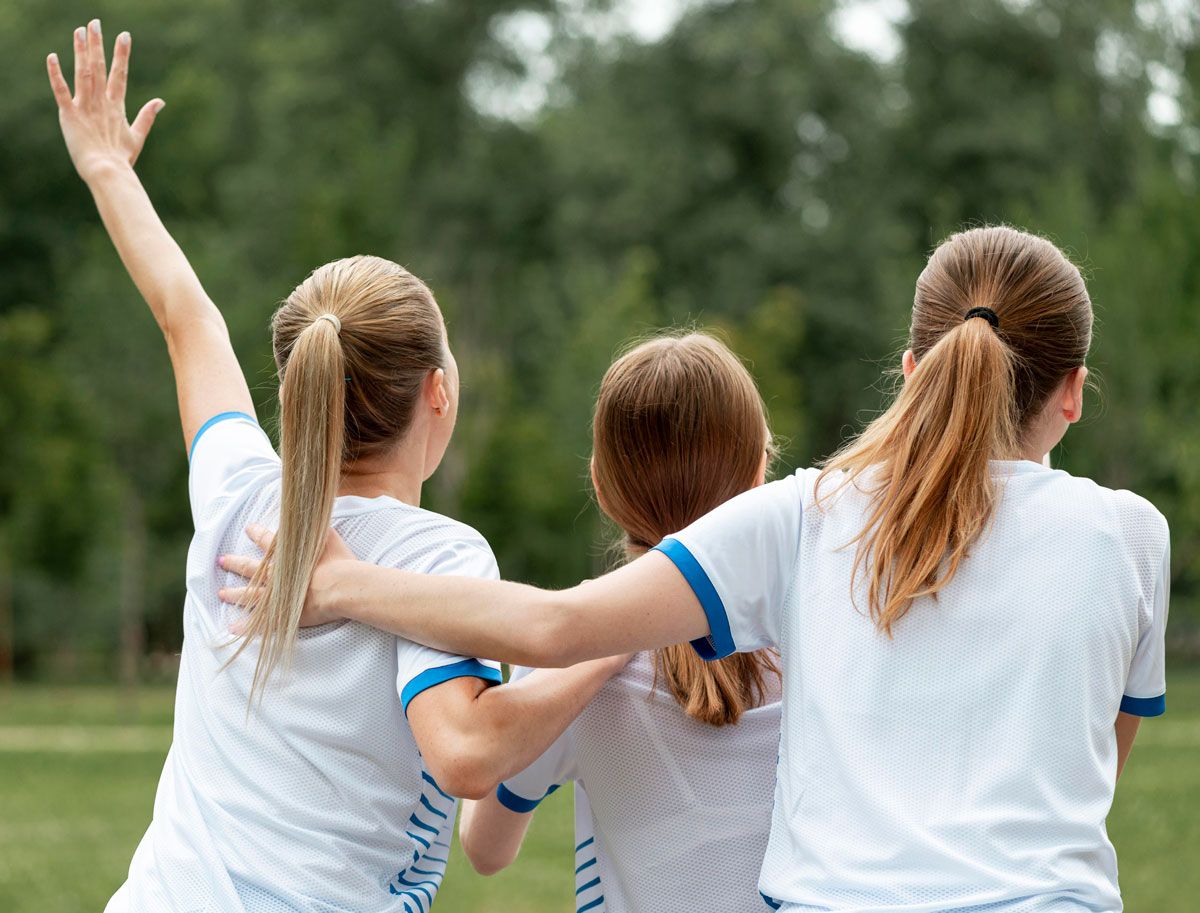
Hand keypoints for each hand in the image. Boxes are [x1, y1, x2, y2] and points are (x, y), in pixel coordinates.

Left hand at [47, 20, 163, 183]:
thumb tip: (161, 101)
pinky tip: (52, 57)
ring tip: (80, 31)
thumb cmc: (122, 159)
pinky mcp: (70, 115)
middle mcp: (102, 103)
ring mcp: (86, 107)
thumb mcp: (137, 137)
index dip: (122, 54)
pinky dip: (56, 74)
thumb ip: (147, 116)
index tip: (124, 35)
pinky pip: (61, 91)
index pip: (120, 75)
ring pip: (84, 73)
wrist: (108, 172)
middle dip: (98, 44)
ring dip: (81, 51)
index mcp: (117, 107)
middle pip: (100, 68)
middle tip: (95, 23)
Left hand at [218, 524, 356, 627]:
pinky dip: (245, 627)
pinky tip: (232, 627)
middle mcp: (276, 575)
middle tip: (222, 560)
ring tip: (222, 593)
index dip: (258, 534)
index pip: (268, 541)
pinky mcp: (281, 616)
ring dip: (235, 593)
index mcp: (287, 556)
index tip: (248, 528)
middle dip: (235, 563)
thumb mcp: (329, 536)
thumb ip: (318, 527)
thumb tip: (314, 513)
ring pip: (249, 595)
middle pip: (250, 568)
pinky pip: (259, 623)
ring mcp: (275, 597)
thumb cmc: (337, 561)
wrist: (340, 586)